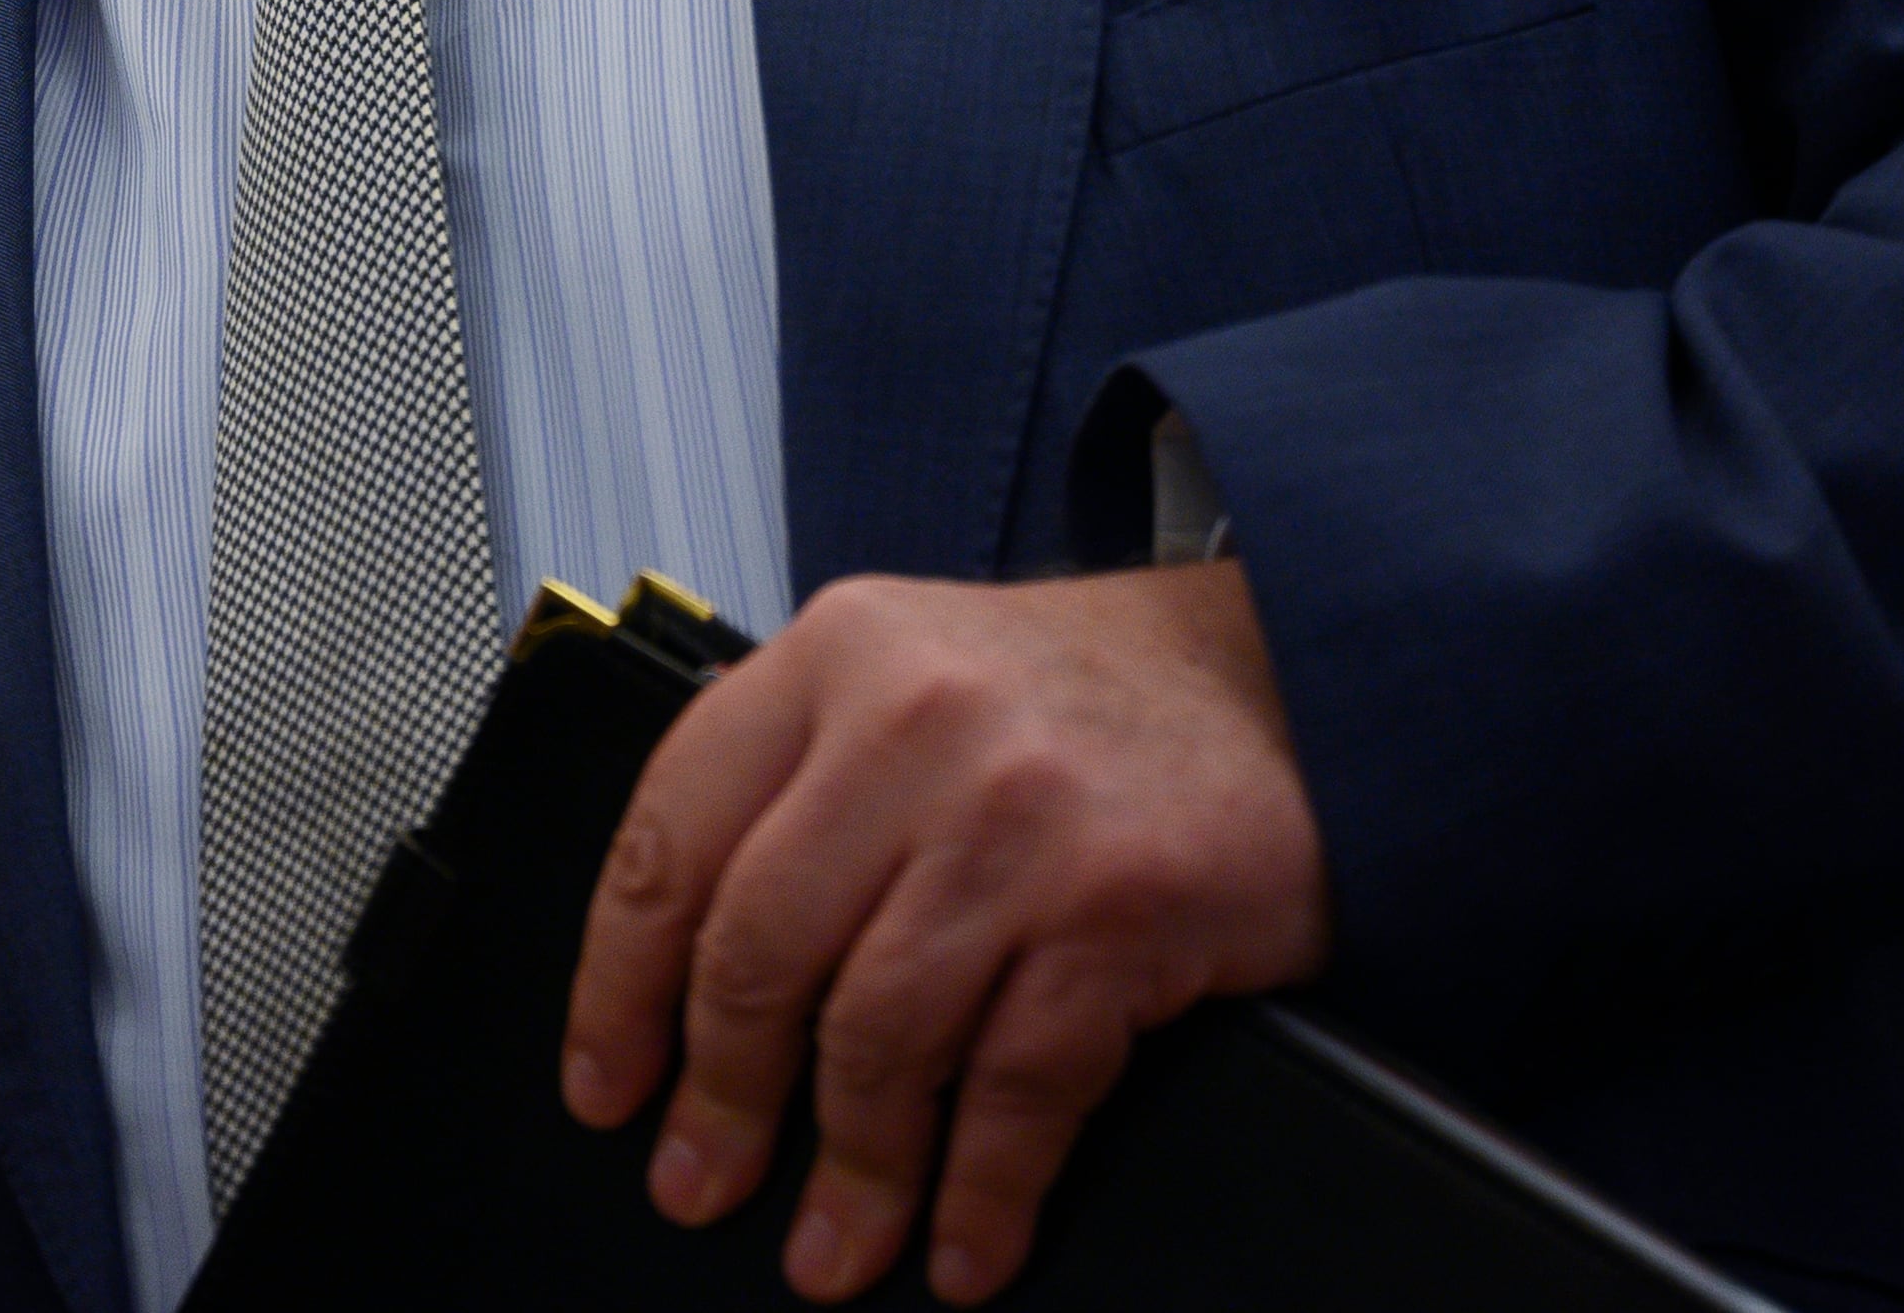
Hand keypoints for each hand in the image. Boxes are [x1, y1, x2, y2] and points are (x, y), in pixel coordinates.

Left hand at [558, 561, 1328, 1305]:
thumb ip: (800, 787)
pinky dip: (980, 1187)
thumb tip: (684, 990)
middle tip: (699, 1184)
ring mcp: (1017, 815)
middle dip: (722, 1100)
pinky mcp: (1119, 904)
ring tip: (832, 1245)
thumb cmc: (1088, 699)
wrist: (1295, 679)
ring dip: (850, 1170)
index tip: (607, 1084)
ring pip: (879, 1034)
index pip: (671, 839)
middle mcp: (911, 724)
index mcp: (831, 659)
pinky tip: (964, 1242)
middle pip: (760, 952)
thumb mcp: (911, 681)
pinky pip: (1017, 1084)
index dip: (620, 987)